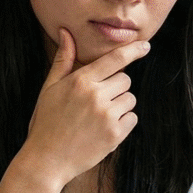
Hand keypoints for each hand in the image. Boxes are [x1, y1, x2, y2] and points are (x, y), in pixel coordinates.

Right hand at [20, 28, 150, 188]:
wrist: (47, 160)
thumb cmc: (46, 122)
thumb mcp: (50, 88)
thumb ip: (63, 60)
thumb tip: (66, 32)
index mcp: (80, 81)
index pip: (115, 59)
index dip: (133, 50)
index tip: (145, 46)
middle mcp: (96, 96)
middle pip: (125, 80)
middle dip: (116, 87)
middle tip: (97, 101)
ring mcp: (107, 116)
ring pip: (130, 99)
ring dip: (120, 105)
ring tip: (98, 117)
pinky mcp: (115, 135)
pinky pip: (132, 118)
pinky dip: (123, 122)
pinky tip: (104, 129)